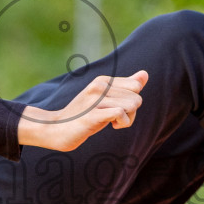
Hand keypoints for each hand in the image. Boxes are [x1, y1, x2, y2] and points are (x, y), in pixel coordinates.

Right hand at [17, 70, 147, 151]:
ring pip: (132, 105)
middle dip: (131, 112)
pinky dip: (122, 123)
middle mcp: (99, 86)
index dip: (132, 100)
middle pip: (137, 97)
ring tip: (112, 122)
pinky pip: (121, 113)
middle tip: (115, 118)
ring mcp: (95, 100)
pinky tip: (111, 126)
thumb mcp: (106, 98)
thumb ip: (125, 86)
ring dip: (127, 120)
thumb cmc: (84, 115)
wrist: (57, 129)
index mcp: (103, 80)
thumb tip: (145, 74)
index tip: (118, 108)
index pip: (136, 86)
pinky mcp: (92, 115)